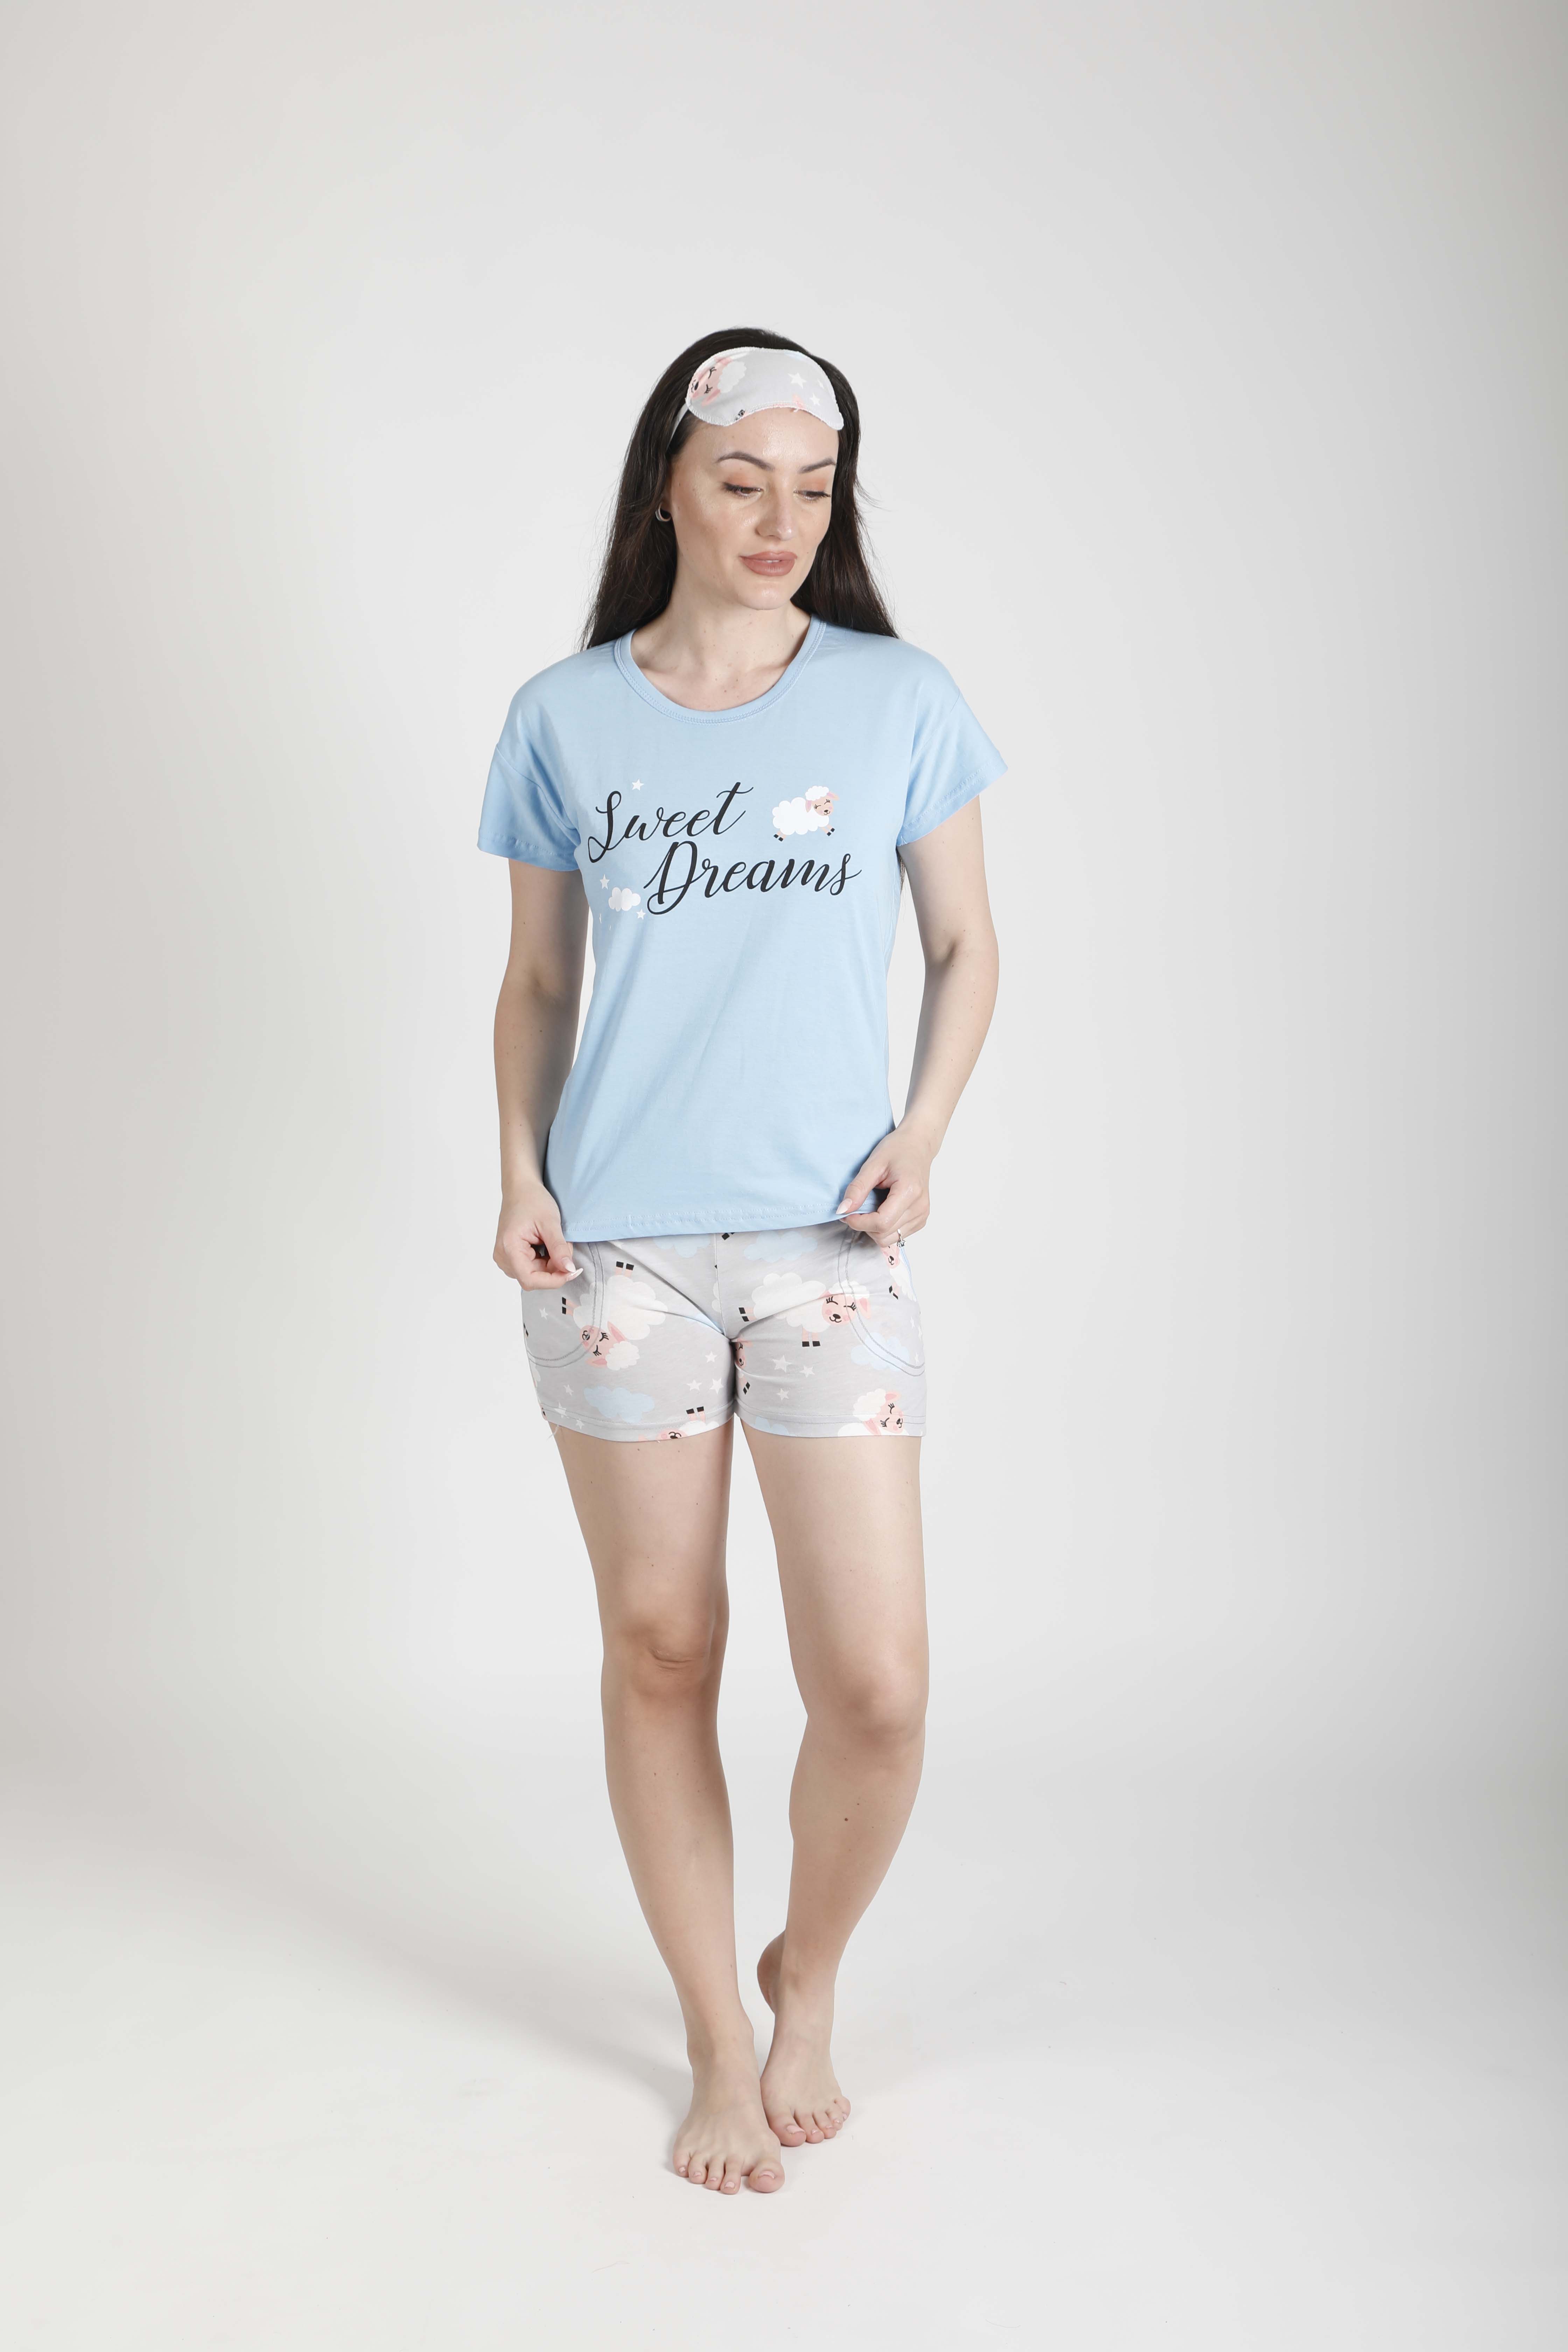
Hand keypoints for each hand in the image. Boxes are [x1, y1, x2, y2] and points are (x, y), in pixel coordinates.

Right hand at [494, 1181, 581, 1289]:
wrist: (520, 1189)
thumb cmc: (532, 1200)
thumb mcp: (550, 1223)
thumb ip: (559, 1248)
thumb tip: (569, 1270)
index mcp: (508, 1248)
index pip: (530, 1279)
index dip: (553, 1280)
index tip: (572, 1271)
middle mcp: (502, 1256)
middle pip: (533, 1278)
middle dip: (554, 1268)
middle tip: (565, 1247)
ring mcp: (505, 1257)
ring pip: (533, 1274)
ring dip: (549, 1264)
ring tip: (553, 1241)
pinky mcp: (510, 1256)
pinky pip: (530, 1268)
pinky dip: (544, 1261)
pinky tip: (546, 1245)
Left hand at [837, 1123, 932, 1242]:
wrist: (917, 1146)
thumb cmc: (897, 1150)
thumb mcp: (873, 1164)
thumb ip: (858, 1188)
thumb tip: (843, 1210)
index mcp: (910, 1191)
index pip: (881, 1222)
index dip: (859, 1222)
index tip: (846, 1213)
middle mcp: (919, 1207)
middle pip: (884, 1234)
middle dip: (864, 1225)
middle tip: (854, 1208)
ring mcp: (922, 1215)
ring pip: (889, 1239)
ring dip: (873, 1228)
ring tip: (869, 1207)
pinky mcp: (921, 1220)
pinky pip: (897, 1235)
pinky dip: (883, 1227)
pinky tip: (881, 1210)